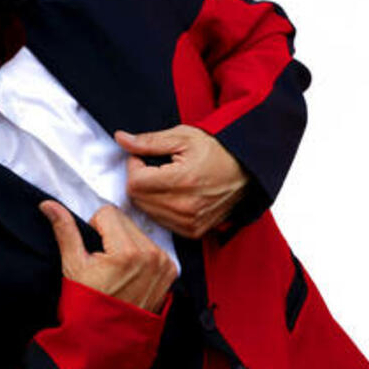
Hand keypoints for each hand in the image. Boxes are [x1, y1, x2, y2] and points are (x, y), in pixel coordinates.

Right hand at [39, 201, 175, 312]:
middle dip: (111, 236)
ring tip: (117, 271)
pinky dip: (140, 256)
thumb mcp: (73, 266)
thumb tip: (48, 205)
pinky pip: (152, 247)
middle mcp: (151, 256)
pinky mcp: (170, 272)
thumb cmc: (87, 304)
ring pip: (138, 233)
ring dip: (126, 244)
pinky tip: (130, 275)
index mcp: (127, 252)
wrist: (106, 338)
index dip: (94, 229)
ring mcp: (163, 265)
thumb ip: (65, 230)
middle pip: (125, 221)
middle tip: (103, 263)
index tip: (93, 253)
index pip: (108, 213)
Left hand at [117, 125, 248, 238]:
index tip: (145, 158)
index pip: (134, 182)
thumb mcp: (183, 137)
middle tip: (156, 168)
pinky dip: (160, 208)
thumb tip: (121, 139)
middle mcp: (186, 207)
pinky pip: (161, 222)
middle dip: (140, 181)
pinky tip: (173, 194)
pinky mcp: (193, 232)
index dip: (134, 166)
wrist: (247, 171)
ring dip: (149, 195)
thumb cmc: (216, 150)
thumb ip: (149, 141)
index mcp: (183, 181)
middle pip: (138, 199)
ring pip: (147, 212)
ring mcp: (190, 223)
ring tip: (167, 180)